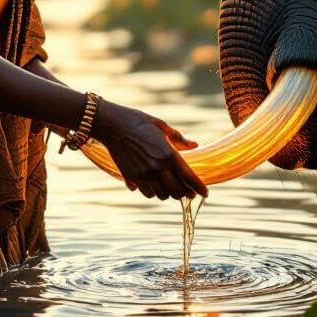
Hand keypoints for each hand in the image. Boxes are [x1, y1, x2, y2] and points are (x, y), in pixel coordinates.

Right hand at [91, 99, 207, 200]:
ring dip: (170, 193)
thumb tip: (195, 145)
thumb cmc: (138, 121)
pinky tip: (155, 183)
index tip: (205, 193)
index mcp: (168, 155)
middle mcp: (157, 168)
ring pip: (162, 195)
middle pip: (177, 192)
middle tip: (189, 190)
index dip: (200, 188)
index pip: (189, 178)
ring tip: (172, 186)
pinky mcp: (131, 178)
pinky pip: (147, 193)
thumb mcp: (162, 126)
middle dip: (186, 193)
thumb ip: (179, 139)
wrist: (111, 124)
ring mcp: (143, 175)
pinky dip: (154, 192)